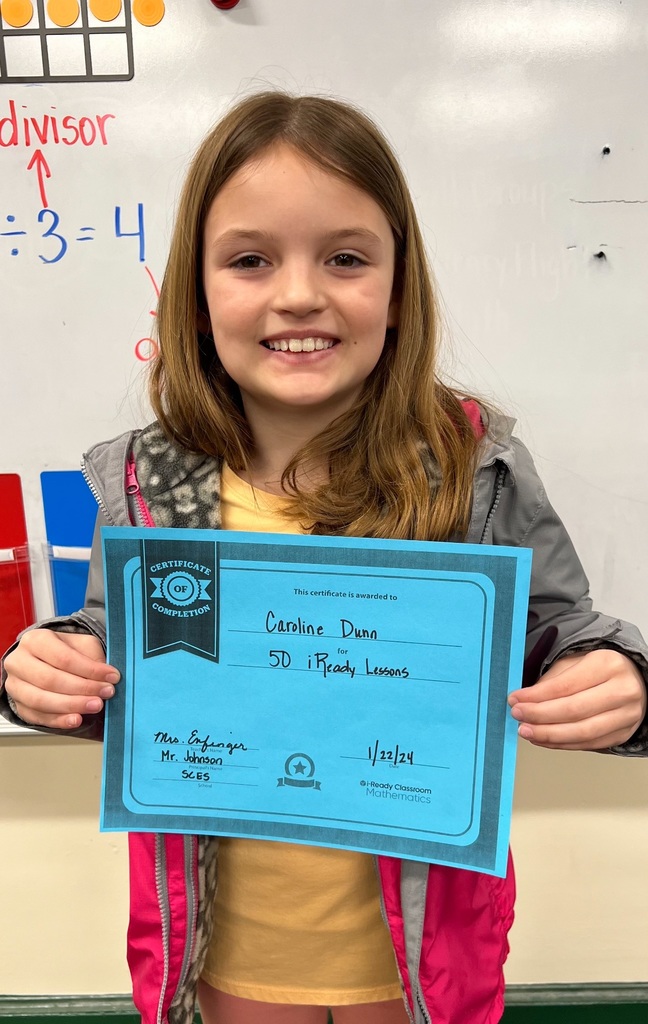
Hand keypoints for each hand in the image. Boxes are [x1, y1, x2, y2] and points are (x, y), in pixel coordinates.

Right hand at [3, 629, 119, 729]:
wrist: (45, 662)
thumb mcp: (81, 645)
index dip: (90, 670)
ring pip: (41, 700)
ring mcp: (15, 686)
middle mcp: (19, 662)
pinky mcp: (19, 706)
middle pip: (50, 680)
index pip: (63, 658)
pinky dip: (59, 720)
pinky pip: (38, 717)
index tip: (112, 677)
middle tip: (105, 693)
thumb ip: (92, 658)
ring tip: (95, 706)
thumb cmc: (64, 652)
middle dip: (82, 688)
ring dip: (72, 705)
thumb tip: (107, 677)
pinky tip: (76, 719)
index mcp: (35, 640)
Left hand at [508, 649, 647, 749]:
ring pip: (582, 732)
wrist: (634, 682)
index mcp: (608, 665)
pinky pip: (588, 744)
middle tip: (518, 716)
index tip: (515, 700)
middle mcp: (622, 691)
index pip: (565, 686)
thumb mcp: (576, 662)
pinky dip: (562, 744)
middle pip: (573, 710)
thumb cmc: (601, 670)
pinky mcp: (623, 734)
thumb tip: (525, 701)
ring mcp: (626, 716)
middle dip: (539, 716)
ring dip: (549, 735)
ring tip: (527, 731)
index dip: (536, 696)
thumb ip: (552, 680)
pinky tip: (544, 739)